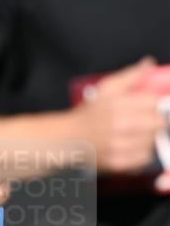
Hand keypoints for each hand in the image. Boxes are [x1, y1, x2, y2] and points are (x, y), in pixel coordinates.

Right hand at [71, 59, 165, 173]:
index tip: (147, 107)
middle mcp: (119, 126)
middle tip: (145, 122)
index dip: (152, 104)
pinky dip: (142, 153)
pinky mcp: (117, 162)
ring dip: (148, 137)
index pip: (153, 102)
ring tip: (136, 134)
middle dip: (154, 121)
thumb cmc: (88, 115)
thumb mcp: (105, 89)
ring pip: (152, 140)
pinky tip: (132, 147)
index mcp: (117, 105)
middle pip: (158, 122)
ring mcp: (118, 146)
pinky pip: (144, 158)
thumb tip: (149, 63)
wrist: (68, 140)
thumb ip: (130, 76)